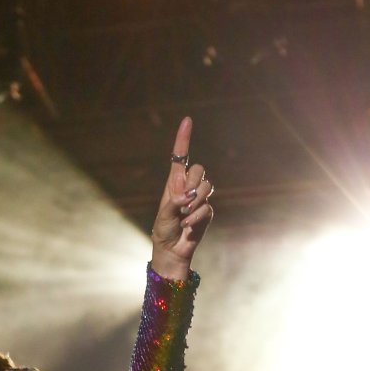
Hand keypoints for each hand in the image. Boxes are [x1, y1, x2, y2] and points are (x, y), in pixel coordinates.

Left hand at [150, 117, 213, 280]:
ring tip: (184, 215)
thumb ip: (174, 202)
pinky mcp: (207, 211)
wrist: (171, 250)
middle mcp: (187, 186)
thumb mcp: (163, 215)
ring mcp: (199, 198)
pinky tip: (188, 224)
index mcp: (174, 182)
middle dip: (193, 183)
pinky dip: (197, 216)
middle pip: (200, 169)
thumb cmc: (162, 230)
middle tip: (183, 201)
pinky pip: (207, 206)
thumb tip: (188, 196)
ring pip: (207, 186)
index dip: (184, 138)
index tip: (187, 120)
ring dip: (195, 202)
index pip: (180, 155)